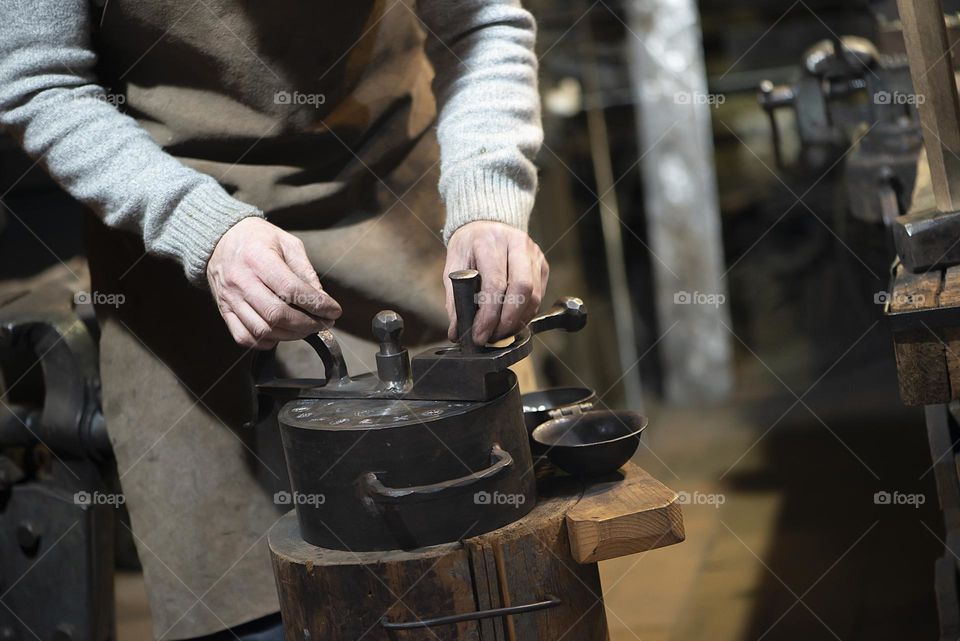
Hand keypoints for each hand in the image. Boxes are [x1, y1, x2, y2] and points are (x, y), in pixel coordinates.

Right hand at [207, 217, 341, 348]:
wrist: (220, 239)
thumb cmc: (258, 239)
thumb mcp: (287, 244)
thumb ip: (305, 272)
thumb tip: (322, 300)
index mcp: (257, 258)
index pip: (292, 289)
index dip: (317, 305)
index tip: (334, 311)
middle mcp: (240, 280)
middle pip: (277, 314)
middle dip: (308, 324)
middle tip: (323, 323)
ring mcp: (229, 298)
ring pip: (262, 330)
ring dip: (291, 335)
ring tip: (306, 328)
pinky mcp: (223, 311)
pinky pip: (244, 337)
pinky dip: (266, 342)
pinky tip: (281, 333)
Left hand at [444, 221, 548, 343]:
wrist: (486, 223)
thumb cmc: (469, 246)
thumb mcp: (454, 267)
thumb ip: (456, 299)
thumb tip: (458, 332)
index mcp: (489, 242)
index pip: (495, 284)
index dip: (488, 316)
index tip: (479, 335)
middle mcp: (516, 244)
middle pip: (522, 289)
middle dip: (507, 321)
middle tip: (492, 337)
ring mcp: (533, 253)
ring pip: (534, 295)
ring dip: (518, 321)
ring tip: (500, 332)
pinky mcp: (542, 264)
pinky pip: (539, 295)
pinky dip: (526, 313)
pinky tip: (511, 320)